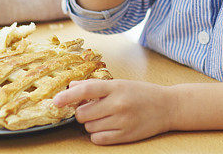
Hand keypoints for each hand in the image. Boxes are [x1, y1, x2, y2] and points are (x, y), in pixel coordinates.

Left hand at [53, 79, 174, 144]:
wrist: (167, 106)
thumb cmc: (141, 93)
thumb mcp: (120, 83)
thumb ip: (95, 86)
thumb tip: (72, 86)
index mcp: (116, 87)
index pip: (86, 90)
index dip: (68, 96)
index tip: (55, 101)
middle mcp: (118, 104)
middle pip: (83, 113)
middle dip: (82, 112)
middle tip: (92, 108)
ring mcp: (122, 121)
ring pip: (89, 127)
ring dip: (91, 124)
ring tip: (104, 117)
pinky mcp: (125, 135)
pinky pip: (98, 139)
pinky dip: (97, 134)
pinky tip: (106, 127)